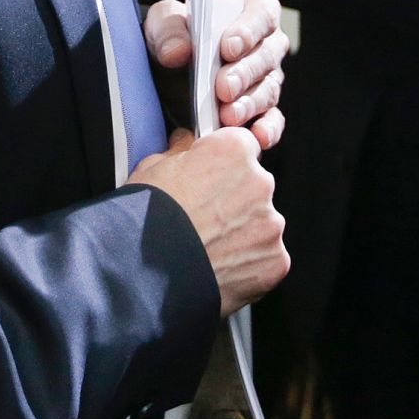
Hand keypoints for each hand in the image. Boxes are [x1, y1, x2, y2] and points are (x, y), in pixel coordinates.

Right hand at [132, 127, 288, 315]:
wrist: (143, 275)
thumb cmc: (144, 220)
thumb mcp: (153, 167)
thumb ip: (180, 151)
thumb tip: (185, 142)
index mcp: (234, 151)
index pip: (243, 147)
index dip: (225, 164)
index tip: (212, 178)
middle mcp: (259, 182)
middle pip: (255, 186)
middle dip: (235, 200)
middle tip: (204, 220)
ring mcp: (270, 224)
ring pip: (262, 224)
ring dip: (242, 233)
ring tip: (207, 249)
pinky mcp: (274, 260)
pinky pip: (266, 259)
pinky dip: (247, 265)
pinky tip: (219, 268)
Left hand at [144, 0, 287, 147]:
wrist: (165, 74)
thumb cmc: (173, 39)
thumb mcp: (162, 24)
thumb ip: (168, 29)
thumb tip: (177, 51)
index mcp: (250, 13)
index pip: (262, 15)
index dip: (249, 31)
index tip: (228, 48)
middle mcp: (265, 46)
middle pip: (267, 57)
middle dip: (244, 74)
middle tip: (223, 88)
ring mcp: (266, 81)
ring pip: (268, 91)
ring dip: (249, 105)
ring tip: (227, 116)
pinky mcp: (261, 112)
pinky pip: (272, 121)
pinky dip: (266, 129)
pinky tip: (255, 137)